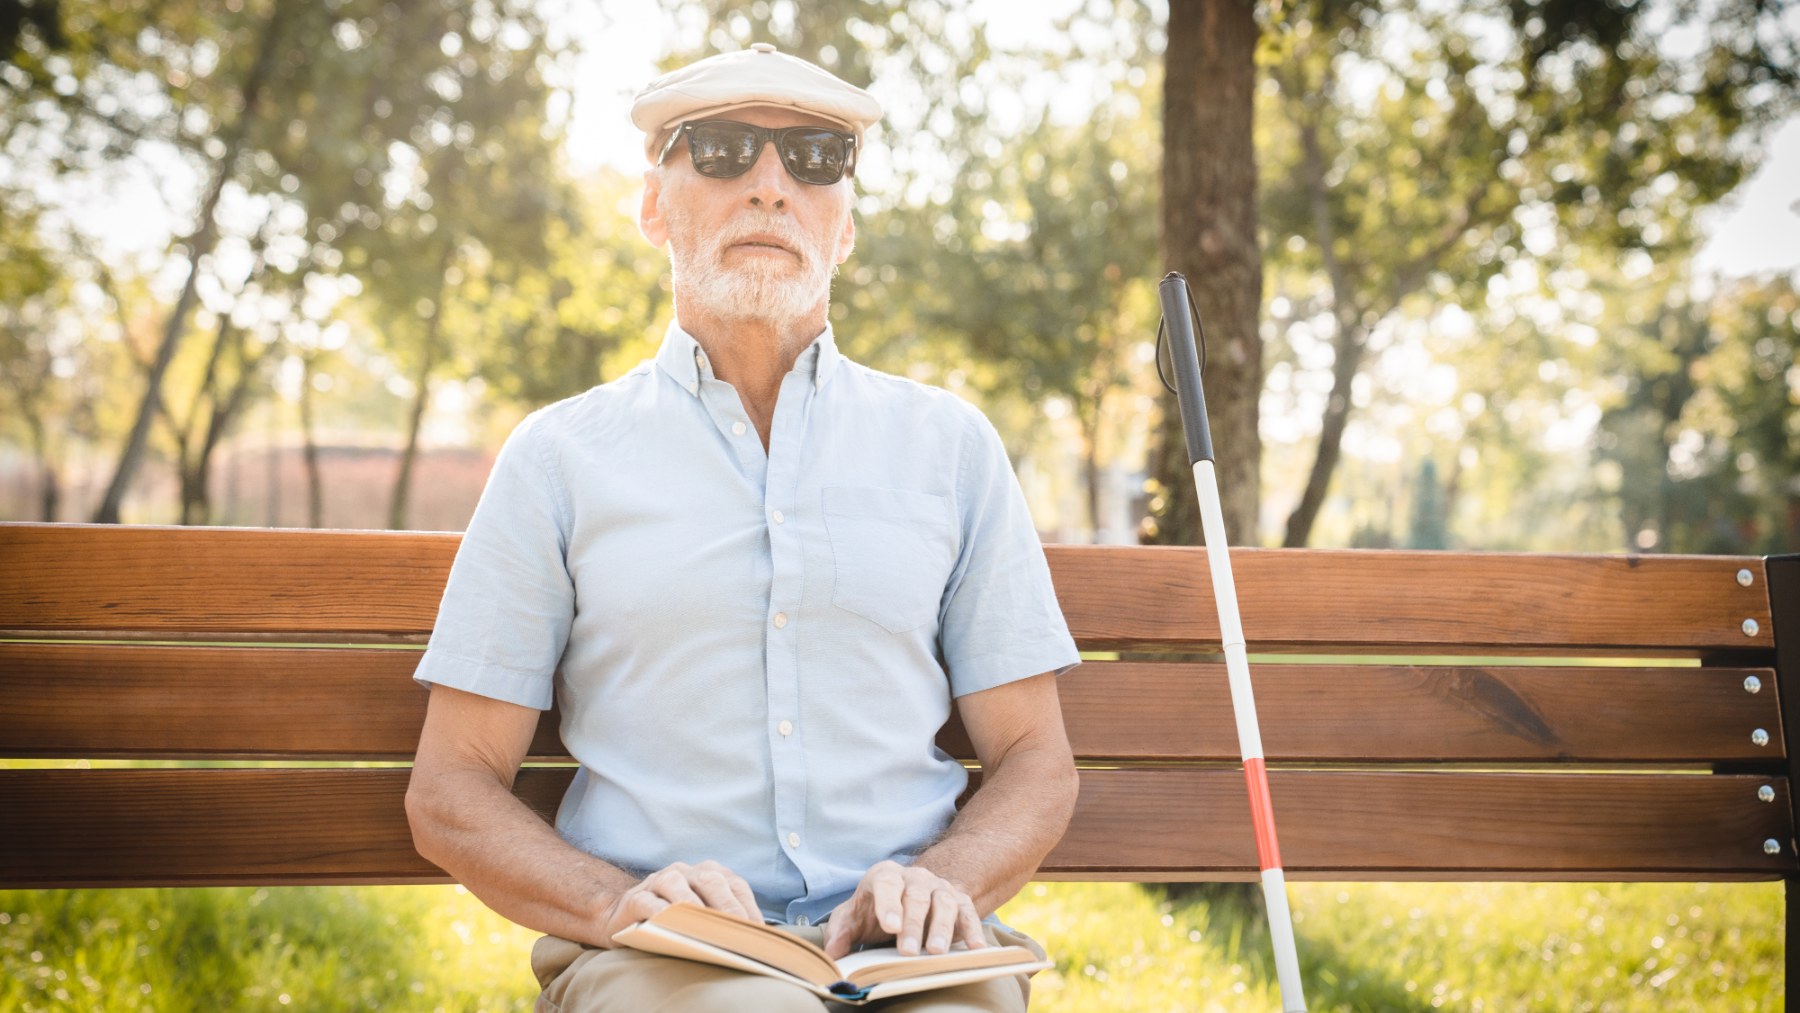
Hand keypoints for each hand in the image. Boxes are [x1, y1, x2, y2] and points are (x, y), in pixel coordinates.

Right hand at [595, 860, 759, 947]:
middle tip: (738, 933)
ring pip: (677, 885)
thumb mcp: (700, 919)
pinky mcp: (635, 898)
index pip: (735, 885)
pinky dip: (660, 913)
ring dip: (693, 906)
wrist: (623, 917)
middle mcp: (685, 871)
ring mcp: (658, 881)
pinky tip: (670, 928)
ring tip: (706, 929)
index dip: (749, 908)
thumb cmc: (673, 921)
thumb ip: (723, 922)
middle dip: (727, 906)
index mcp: (708, 873)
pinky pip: (648, 902)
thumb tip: (753, 943)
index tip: (758, 933)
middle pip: (711, 880)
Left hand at [821, 860, 985, 959]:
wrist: (906, 899)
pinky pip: (968, 912)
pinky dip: (973, 929)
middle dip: (913, 925)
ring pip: (944, 903)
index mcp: (885, 876)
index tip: (889, 926)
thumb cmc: (875, 911)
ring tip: (937, 952)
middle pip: (916, 897)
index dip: (888, 904)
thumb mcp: (853, 918)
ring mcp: (939, 888)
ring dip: (942, 928)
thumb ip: (841, 932)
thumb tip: (832, 952)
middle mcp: (915, 878)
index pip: (886, 884)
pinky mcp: (959, 901)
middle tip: (908, 952)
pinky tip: (976, 948)